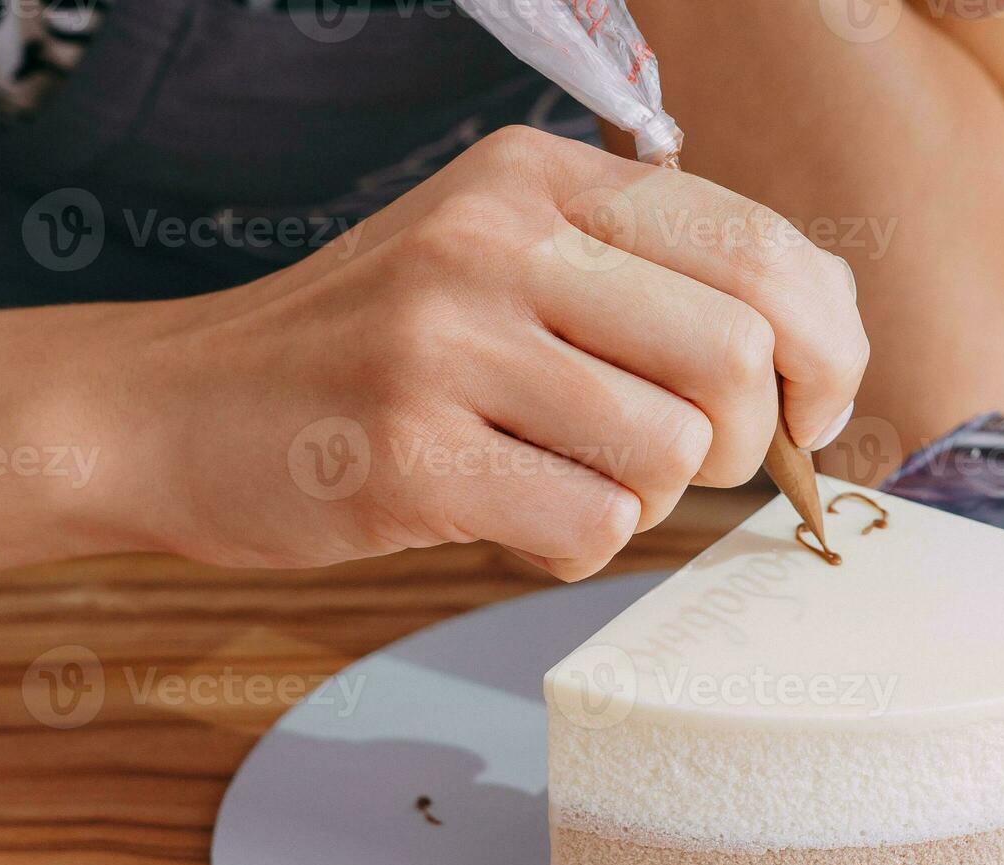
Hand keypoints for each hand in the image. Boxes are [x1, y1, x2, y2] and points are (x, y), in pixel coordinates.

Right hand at [132, 127, 866, 580]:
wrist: (175, 407)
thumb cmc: (370, 348)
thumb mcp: (501, 260)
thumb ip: (644, 281)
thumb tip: (811, 357)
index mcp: (541, 179)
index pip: (761, 247)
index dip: (828, 345)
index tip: (809, 407)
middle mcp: (497, 238)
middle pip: (736, 354)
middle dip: (743, 440)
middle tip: (681, 461)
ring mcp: (445, 342)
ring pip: (669, 452)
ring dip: (648, 498)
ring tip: (571, 482)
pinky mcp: (409, 453)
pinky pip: (590, 527)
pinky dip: (578, 546)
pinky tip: (515, 518)